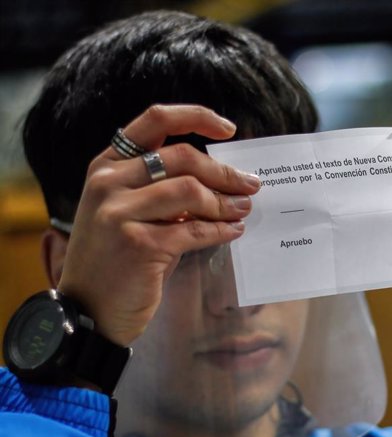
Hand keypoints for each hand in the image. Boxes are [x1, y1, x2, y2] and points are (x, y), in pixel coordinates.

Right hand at [57, 105, 260, 345]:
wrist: (87, 310)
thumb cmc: (115, 258)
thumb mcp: (127, 212)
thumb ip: (161, 189)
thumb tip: (221, 180)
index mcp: (106, 165)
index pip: (155, 119)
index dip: (197, 116)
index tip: (229, 128)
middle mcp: (109, 183)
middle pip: (183, 157)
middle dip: (224, 171)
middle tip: (250, 185)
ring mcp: (119, 213)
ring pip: (191, 191)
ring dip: (226, 202)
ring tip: (243, 210)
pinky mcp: (138, 244)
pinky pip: (194, 229)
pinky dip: (221, 230)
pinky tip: (233, 232)